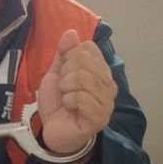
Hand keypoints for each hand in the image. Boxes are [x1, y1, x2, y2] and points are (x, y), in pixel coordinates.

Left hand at [37, 29, 116, 156]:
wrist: (53, 131)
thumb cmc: (58, 102)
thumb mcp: (56, 73)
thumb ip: (63, 53)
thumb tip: (71, 33)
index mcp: (100, 71)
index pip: (88, 48)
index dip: (69, 57)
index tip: (64, 73)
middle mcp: (109, 84)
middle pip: (85, 61)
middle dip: (65, 73)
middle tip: (64, 88)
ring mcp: (107, 102)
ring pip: (83, 78)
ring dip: (66, 88)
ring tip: (66, 97)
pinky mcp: (100, 118)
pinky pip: (82, 98)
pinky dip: (68, 101)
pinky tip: (69, 108)